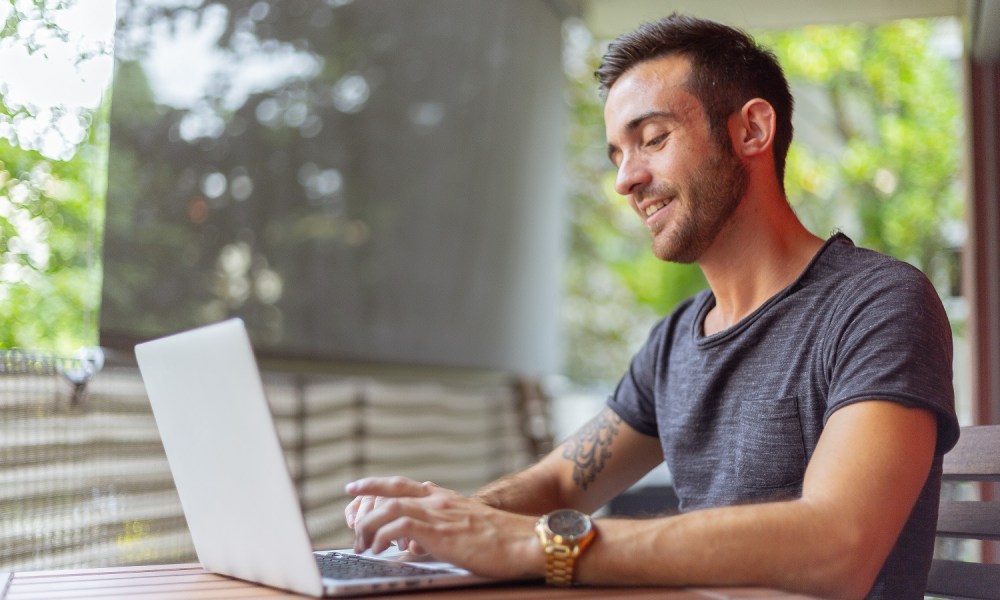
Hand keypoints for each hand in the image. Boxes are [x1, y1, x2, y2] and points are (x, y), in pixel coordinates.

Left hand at [345, 476, 541, 578]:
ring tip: (362, 543)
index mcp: (447, 498)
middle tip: (350, 518)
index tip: (356, 488)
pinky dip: (383, 536)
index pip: (405, 485)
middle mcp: (440, 501)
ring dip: (369, 525)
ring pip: (389, 508)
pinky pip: (399, 527)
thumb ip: (449, 526)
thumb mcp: (472, 526)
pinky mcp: (440, 531)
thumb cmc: (506, 541)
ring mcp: (439, 514)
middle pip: (392, 491)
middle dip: (365, 500)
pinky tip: (378, 549)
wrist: (527, 541)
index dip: (377, 485)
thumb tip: (427, 539)